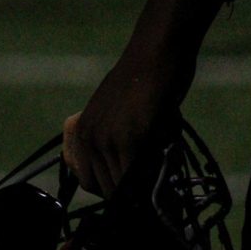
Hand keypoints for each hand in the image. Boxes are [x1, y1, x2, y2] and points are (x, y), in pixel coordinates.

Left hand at [62, 0, 220, 196]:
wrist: (157, 51)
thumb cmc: (146, 79)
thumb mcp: (117, 113)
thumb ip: (115, 143)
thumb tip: (131, 181)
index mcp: (81, 133)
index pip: (87, 181)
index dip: (111, 191)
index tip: (131, 193)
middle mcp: (88, 138)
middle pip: (105, 189)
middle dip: (129, 198)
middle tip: (154, 196)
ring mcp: (106, 140)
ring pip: (122, 187)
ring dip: (144, 195)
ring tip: (166, 190)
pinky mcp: (128, 139)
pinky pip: (138, 177)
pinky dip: (154, 186)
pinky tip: (169, 183)